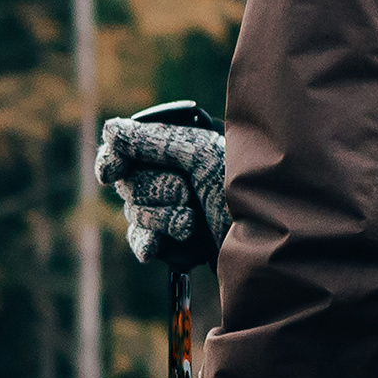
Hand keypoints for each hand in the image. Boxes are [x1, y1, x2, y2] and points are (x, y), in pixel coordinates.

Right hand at [97, 103, 229, 272]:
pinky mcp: (172, 244)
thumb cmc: (241, 182)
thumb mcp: (199, 154)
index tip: (112, 171)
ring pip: (135, 213)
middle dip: (156, 189)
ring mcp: (167, 212)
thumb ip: (152, 141)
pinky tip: (153, 247)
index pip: (124, 151)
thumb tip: (109, 131)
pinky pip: (141, 241)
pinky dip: (146, 242)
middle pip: (128, 184)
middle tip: (188, 191)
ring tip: (192, 220)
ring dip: (162, 216)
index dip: (112, 160)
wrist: (268, 231)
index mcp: (173, 151)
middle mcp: (166, 179)